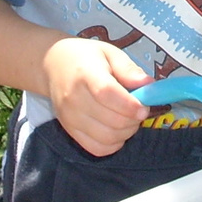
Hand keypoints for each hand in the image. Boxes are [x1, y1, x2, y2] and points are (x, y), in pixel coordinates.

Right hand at [44, 37, 150, 156]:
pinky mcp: (69, 131)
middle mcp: (74, 98)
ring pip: (107, 138)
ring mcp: (70, 118)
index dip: (129, 105)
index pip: (107, 94)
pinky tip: (117, 130)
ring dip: (126, 133)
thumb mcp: (110, 53)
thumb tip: (149, 85)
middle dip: (134, 120)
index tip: (144, 107)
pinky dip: (113, 144)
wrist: (53, 65)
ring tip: (129, 119)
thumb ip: (129, 69)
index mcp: (85, 74)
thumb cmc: (86, 57)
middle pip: (111, 121)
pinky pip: (97, 148)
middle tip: (140, 110)